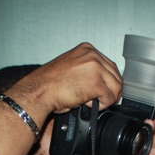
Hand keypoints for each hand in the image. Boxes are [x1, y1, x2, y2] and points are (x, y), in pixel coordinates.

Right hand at [7, 42, 122, 122]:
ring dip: (107, 98)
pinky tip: (88, 104)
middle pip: (115, 75)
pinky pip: (109, 98)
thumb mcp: (72, 68)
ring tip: (93, 102)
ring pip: (116, 87)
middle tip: (99, 100)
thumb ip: (87, 70)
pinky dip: (102, 105)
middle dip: (110, 90)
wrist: (39, 91)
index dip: (107, 81)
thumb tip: (100, 82)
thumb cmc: (49, 84)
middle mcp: (92, 55)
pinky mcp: (96, 82)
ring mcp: (95, 67)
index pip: (109, 66)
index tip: (101, 90)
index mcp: (87, 49)